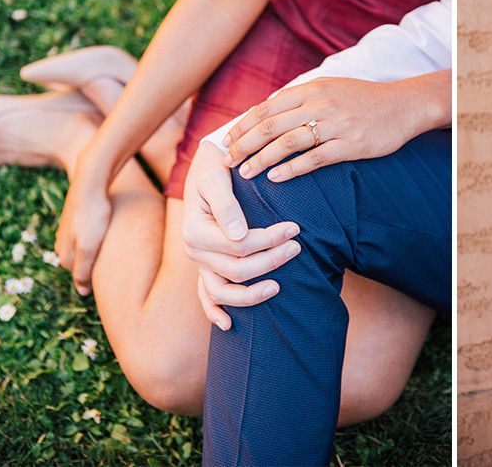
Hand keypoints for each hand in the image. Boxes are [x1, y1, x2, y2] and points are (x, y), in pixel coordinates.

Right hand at [55, 151, 112, 296]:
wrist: (91, 183)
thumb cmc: (94, 215)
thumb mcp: (88, 246)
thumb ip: (83, 270)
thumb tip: (82, 293)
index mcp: (64, 254)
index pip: (79, 276)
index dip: (94, 279)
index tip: (113, 281)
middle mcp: (61, 244)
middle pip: (80, 264)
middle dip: (94, 266)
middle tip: (115, 264)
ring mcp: (67, 231)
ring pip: (83, 249)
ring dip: (96, 251)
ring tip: (113, 249)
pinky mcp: (76, 219)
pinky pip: (86, 235)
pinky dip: (96, 238)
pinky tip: (107, 233)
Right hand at [182, 142, 301, 329]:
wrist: (207, 167)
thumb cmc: (215, 169)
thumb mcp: (217, 178)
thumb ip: (227, 206)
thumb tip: (239, 235)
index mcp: (195, 231)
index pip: (239, 245)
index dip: (269, 240)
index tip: (295, 228)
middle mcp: (194, 252)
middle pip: (237, 270)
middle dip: (270, 261)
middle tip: (297, 248)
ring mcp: (199, 263)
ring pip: (223, 292)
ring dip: (252, 294)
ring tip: (279, 286)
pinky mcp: (205, 267)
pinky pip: (206, 296)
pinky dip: (215, 313)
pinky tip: (229, 326)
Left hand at [223, 73, 448, 181]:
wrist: (404, 105)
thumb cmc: (363, 99)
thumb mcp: (330, 88)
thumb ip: (301, 98)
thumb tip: (267, 112)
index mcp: (312, 88)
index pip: (266, 108)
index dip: (243, 125)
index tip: (227, 141)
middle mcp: (320, 104)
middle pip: (270, 126)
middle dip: (244, 145)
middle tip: (227, 161)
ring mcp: (335, 125)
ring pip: (287, 143)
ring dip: (262, 160)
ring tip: (246, 173)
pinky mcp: (350, 145)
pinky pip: (314, 159)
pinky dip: (292, 169)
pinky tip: (276, 178)